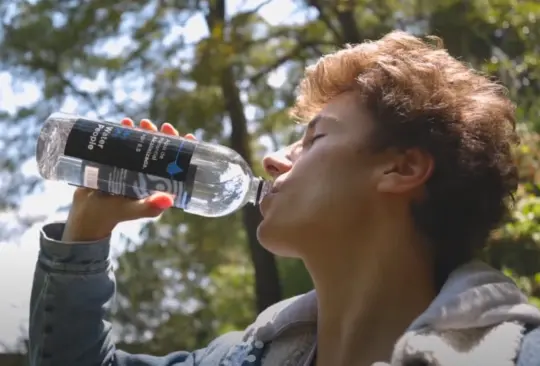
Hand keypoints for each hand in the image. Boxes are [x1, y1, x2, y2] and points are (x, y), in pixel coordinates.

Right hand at [61, 118, 196, 241]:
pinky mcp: (119, 160)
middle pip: (163, 151)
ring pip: (146, 144)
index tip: (188, 136)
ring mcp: (135, 166)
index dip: (185, 151)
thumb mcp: (132, 210)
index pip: (178, 166)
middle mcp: (150, 174)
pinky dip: (128, 132)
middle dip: (165, 136)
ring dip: (147, 131)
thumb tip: (169, 200)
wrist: (87, 211)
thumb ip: (148, 208)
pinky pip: (127, 143)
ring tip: (143, 123)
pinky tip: (126, 122)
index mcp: (160, 185)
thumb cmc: (113, 213)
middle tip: (164, 126)